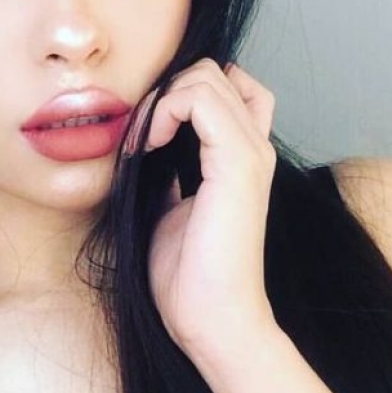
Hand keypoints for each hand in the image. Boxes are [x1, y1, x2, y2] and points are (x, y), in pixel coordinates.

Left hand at [131, 58, 278, 361]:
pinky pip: (198, 100)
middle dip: (164, 90)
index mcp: (240, 155)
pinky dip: (162, 110)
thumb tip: (143, 144)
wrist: (211, 320)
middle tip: (138, 135)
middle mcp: (253, 145)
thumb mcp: (169, 205)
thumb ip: (168, 169)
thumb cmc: (187, 274)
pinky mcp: (238, 163)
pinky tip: (147, 145)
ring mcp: (250, 152)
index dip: (181, 92)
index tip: (147, 130)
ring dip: (159, 100)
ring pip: (204, 76)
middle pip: (211, 72)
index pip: (225, 86)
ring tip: (141, 142)